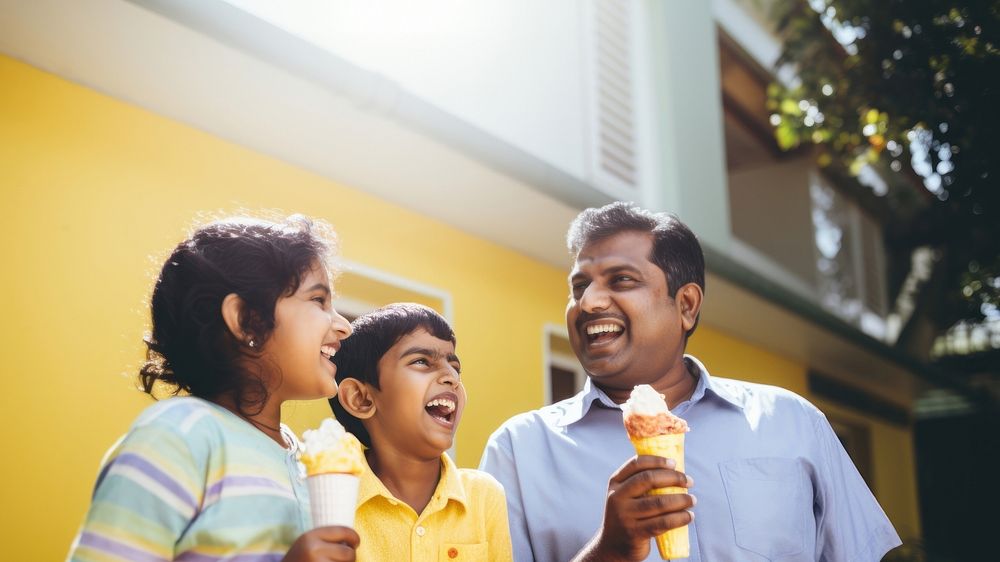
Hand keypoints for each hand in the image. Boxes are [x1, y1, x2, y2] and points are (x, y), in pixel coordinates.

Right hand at [283, 526, 359, 561]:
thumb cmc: (298, 560)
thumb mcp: (306, 544)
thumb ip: (325, 539)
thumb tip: (352, 538)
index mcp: (310, 537)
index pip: (343, 531)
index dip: (354, 537)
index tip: (356, 543)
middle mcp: (313, 550)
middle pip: (348, 553)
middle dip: (351, 557)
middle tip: (346, 559)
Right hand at [575, 455, 694, 561]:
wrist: (613, 546)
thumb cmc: (628, 516)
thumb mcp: (625, 497)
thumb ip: (641, 484)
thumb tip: (675, 471)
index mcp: (615, 483)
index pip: (636, 464)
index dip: (657, 460)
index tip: (675, 463)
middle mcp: (617, 497)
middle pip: (648, 479)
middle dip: (673, 477)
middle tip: (689, 481)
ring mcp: (625, 515)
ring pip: (659, 502)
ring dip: (681, 499)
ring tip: (692, 500)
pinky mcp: (635, 532)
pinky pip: (662, 523)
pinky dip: (679, 518)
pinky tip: (689, 516)